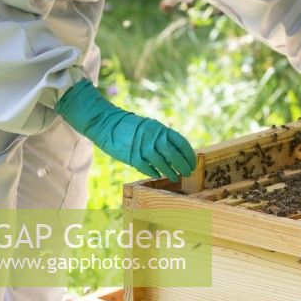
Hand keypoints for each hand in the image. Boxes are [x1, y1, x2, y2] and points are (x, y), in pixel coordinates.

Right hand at [56, 80, 195, 180]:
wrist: (107, 124)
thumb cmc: (131, 127)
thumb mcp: (150, 127)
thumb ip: (163, 138)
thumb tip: (178, 152)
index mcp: (160, 129)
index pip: (181, 143)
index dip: (189, 154)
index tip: (193, 162)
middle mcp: (154, 138)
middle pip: (174, 155)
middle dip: (183, 166)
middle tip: (188, 173)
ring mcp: (143, 148)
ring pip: (163, 164)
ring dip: (171, 172)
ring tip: (175, 177)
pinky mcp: (133, 157)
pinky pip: (148, 168)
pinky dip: (154, 172)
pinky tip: (157, 175)